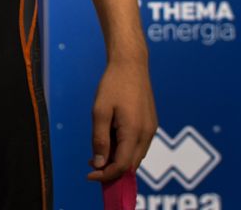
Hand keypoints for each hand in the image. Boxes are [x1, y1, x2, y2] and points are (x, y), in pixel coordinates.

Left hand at [88, 59, 156, 181]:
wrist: (131, 65)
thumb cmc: (112, 85)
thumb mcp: (99, 112)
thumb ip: (100, 139)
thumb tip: (99, 163)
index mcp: (134, 132)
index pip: (122, 166)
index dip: (106, 175)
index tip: (89, 175)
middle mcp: (147, 134)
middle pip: (131, 165)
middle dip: (112, 170)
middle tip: (91, 167)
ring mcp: (151, 129)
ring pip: (136, 156)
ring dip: (118, 160)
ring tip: (97, 154)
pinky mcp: (150, 124)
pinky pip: (138, 145)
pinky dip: (125, 150)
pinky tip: (110, 142)